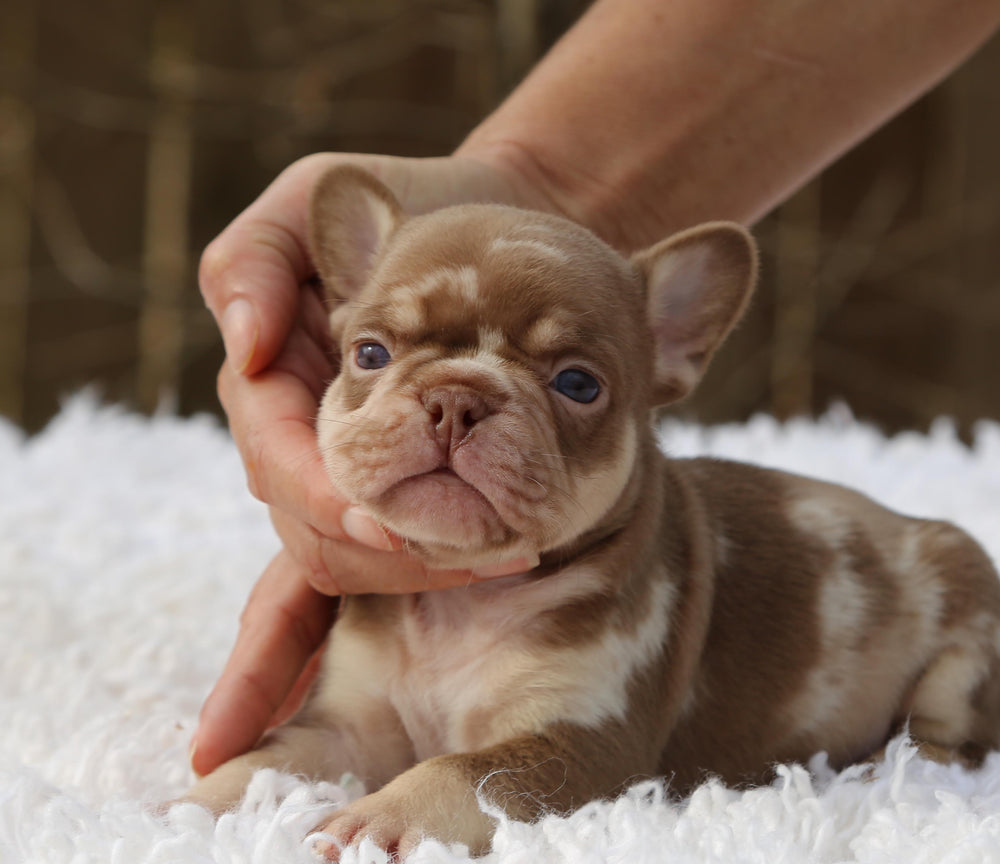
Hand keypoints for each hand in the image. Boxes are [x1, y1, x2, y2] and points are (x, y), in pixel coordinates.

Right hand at [192, 150, 553, 775]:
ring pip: (358, 558)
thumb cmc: (408, 201)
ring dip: (427, 572)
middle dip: (385, 553)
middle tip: (482, 554)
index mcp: (270, 383)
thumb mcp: (317, 195)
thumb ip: (257, 258)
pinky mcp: (404, 487)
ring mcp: (350, 471)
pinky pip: (404, 554)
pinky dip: (442, 571)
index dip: (323, 498)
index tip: (385, 520)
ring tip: (513, 556)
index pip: (278, 463)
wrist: (496, 221)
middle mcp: (302, 439)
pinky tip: (506, 565)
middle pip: (314, 531)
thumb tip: (244, 347)